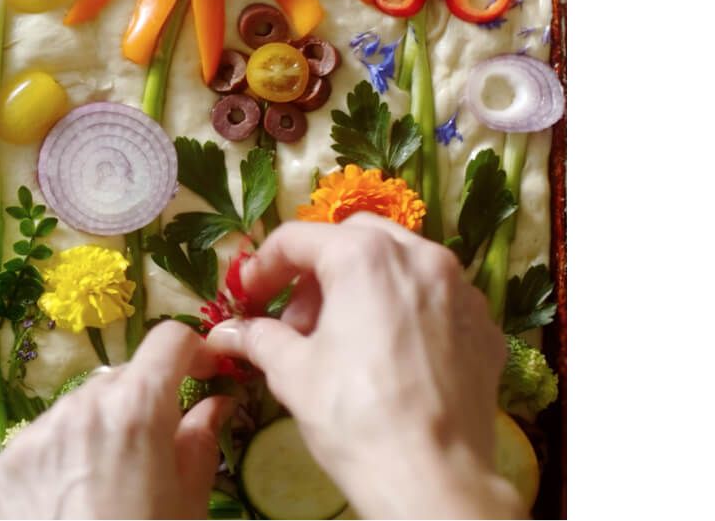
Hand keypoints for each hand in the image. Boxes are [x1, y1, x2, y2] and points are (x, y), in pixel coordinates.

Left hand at [0, 321, 231, 518]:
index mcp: (138, 408)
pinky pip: (43, 438)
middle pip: (122, 376)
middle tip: (157, 440)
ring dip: (100, 423)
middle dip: (145, 397)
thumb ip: (201, 438)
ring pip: (79, 405)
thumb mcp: (190, 498)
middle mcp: (82, 405)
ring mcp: (38, 432)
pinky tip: (73, 493)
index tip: (203, 372)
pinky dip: (62, 453)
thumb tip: (216, 403)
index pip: (169, 340)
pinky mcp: (6, 460)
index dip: (193, 351)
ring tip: (111, 474)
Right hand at [207, 214, 521, 518]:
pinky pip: (437, 301)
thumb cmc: (353, 416)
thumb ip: (259, 337)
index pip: (298, 239)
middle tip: (297, 321)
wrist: (431, 476)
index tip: (249, 298)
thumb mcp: (291, 372)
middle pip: (356, 239)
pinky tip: (390, 356)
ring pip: (403, 264)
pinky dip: (406, 313)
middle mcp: (421, 257)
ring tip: (343, 339)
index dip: (264, 267)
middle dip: (319, 271)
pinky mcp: (485, 328)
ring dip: (365, 287)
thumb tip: (229, 331)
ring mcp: (461, 291)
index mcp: (366, 257)